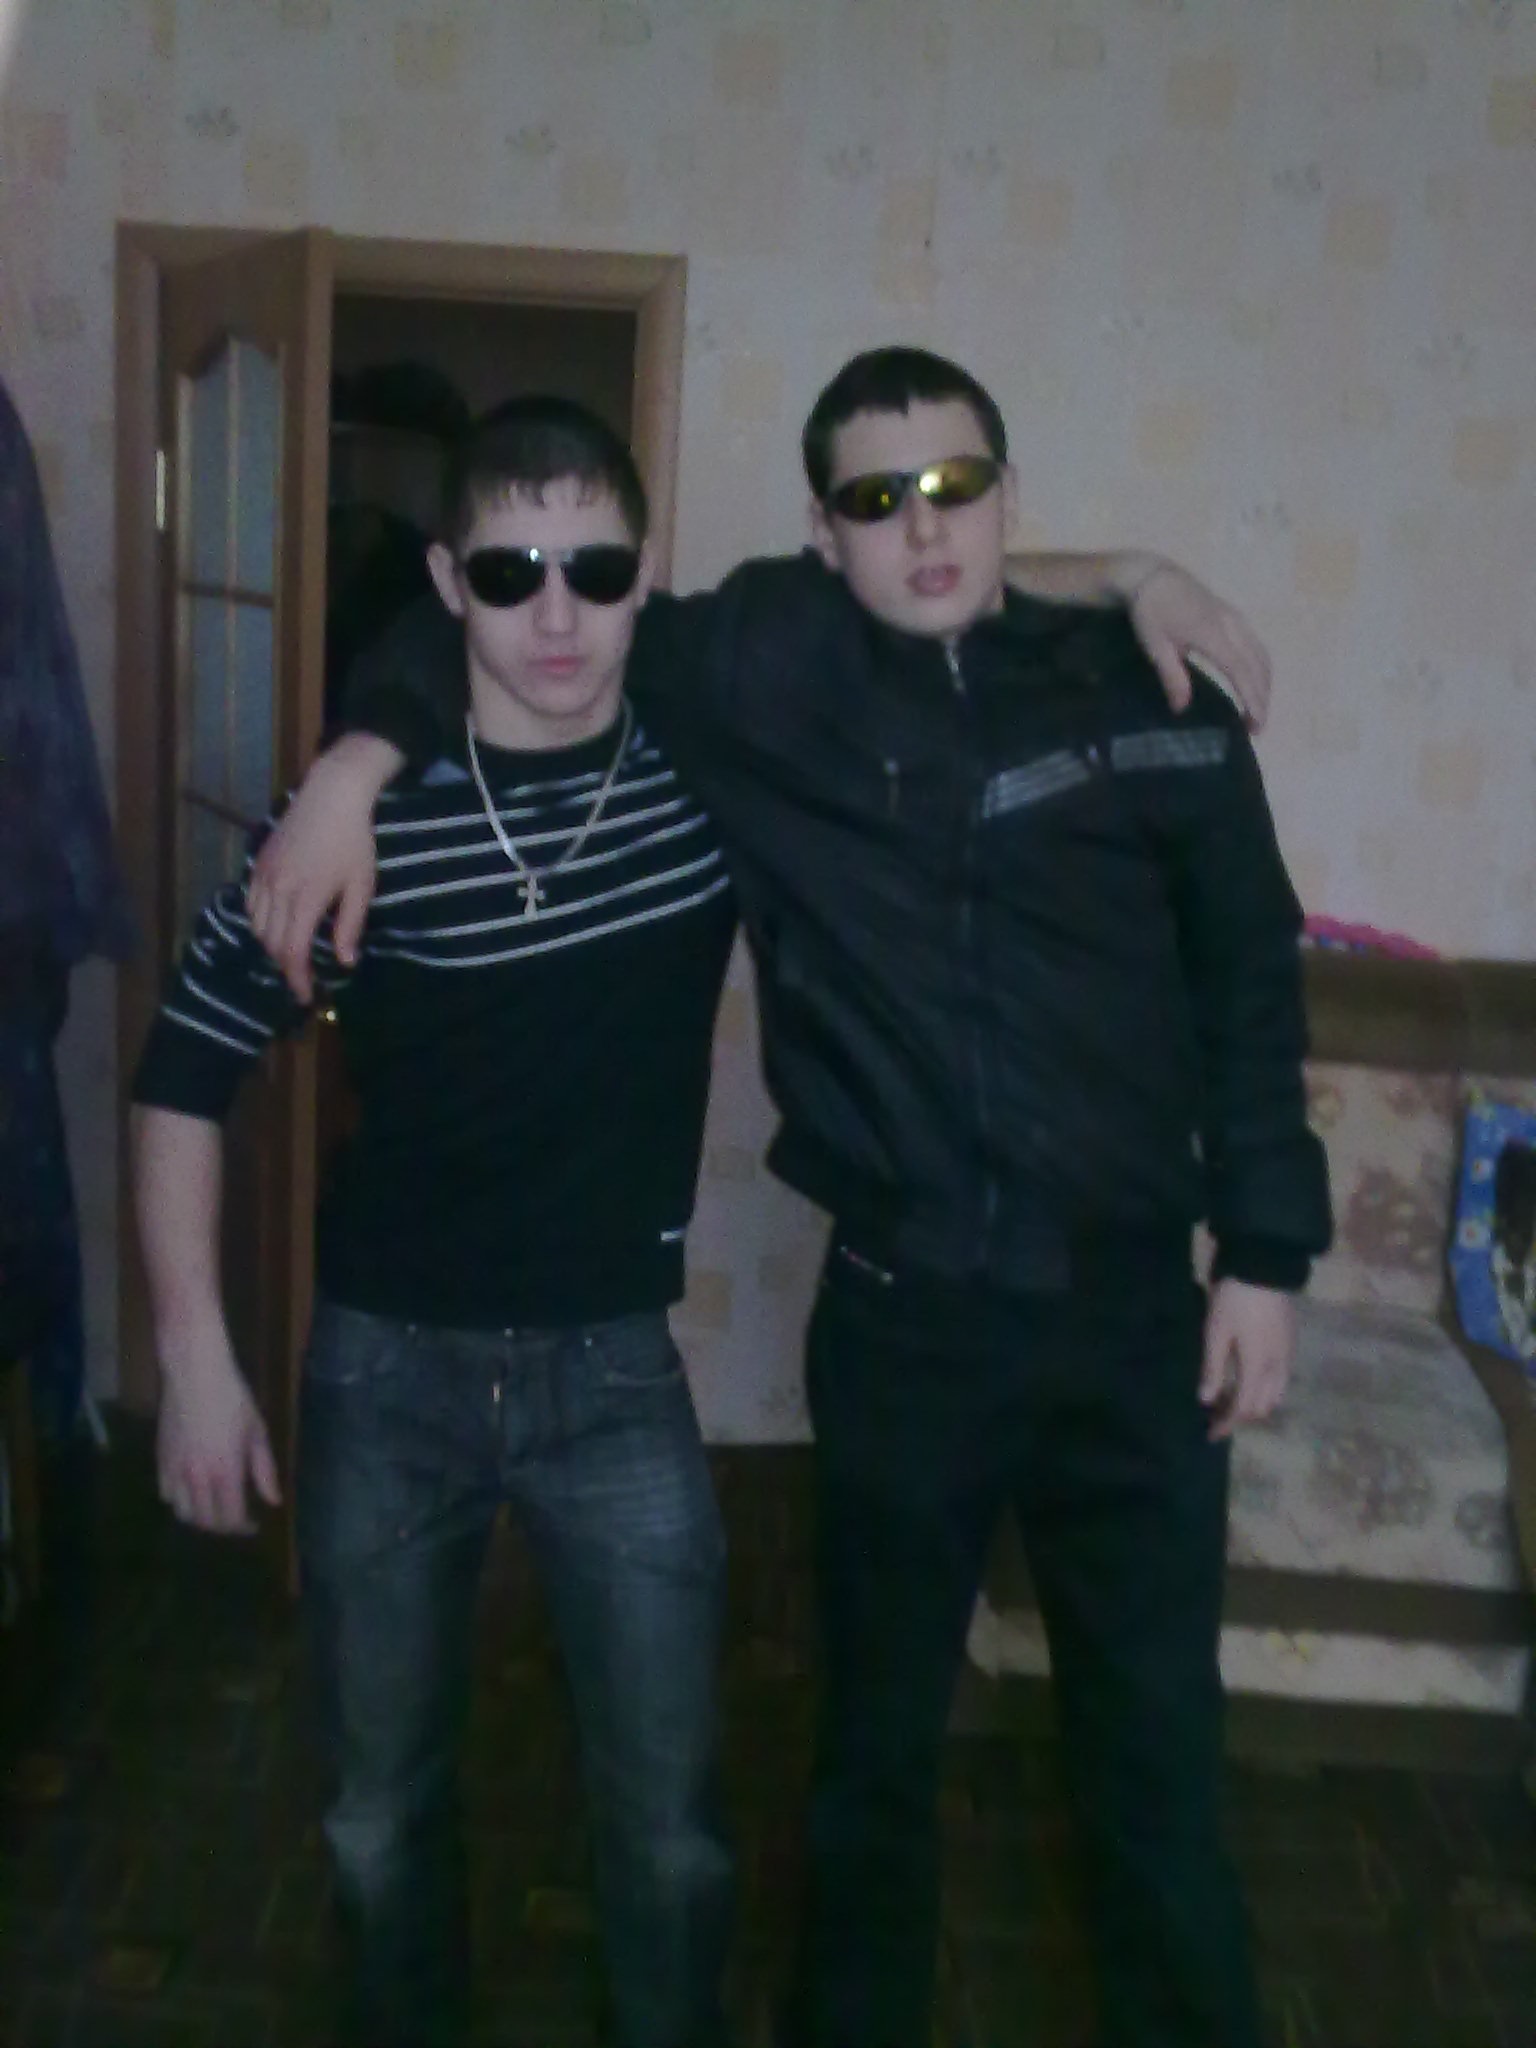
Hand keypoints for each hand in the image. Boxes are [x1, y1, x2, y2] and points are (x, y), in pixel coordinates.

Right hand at [157, 1342, 280, 1535]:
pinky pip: (166, 1493)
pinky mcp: (160, 1459)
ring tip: (214, 1510)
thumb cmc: (233, 1398)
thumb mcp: (256, 1431)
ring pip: (182, 1512)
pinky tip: (192, 1492)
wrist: (194, 1373)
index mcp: (225, 1471)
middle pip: (206, 1521)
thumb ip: (264, 1470)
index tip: (254, 1524)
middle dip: (223, 1527)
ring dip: (200, 1518)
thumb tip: (274, 1501)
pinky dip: (179, 1501)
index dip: (243, 1527)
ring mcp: (175, 1469)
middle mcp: (197, 1477)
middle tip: (236, 1519)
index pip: (231, 1518)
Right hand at [247, 734, 397, 1002]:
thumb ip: (349, 926)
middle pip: (272, 943)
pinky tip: (275, 927)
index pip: (293, 951)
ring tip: (290, 956)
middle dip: (285, 966)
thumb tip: (344, 962)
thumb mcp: (361, 886)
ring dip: (271, 946)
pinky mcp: (258, 863)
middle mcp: (278, 889)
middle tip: (302, 979)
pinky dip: (260, 923)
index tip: (306, 996)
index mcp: (305, 898)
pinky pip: (250, 904)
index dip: (297, 978)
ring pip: (257, 925)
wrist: (332, 795)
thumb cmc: (355, 841)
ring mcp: (263, 875)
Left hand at [1127, 559, 1272, 730]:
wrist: (1153, 574)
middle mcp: (1231, 625)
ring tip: (1258, 710)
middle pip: (1258, 665)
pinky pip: (1256, 644)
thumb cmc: (1150, 610)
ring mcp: (1235, 618)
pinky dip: (1260, 668)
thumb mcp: (1155, 645)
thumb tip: (1182, 708)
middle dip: (1262, 697)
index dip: (1251, 698)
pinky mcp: (1234, 615)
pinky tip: (1255, 683)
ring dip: (1264, 683)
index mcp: (1212, 633)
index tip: (1257, 723)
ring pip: (1261, 654)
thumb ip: (1171, 676)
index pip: (1240, 670)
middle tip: (1257, 728)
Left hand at [1198, 1278, 1295, 1441]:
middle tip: (1217, 1417)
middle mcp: (1278, 1367)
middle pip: (1263, 1406)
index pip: (1243, 1408)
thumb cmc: (1235, 1298)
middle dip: (1241, 1417)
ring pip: (1276, 1394)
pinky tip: (1250, 1380)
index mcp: (1258, 1366)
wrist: (1265, 1264)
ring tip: (1232, 1401)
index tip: (1210, 1434)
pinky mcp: (1290, 1341)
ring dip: (1256, 1404)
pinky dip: (1266, 1389)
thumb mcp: (1216, 1331)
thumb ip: (1213, 1367)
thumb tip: (1207, 1400)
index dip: (1227, 1424)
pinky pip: (1282, 1379)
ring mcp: (1288, 1354)